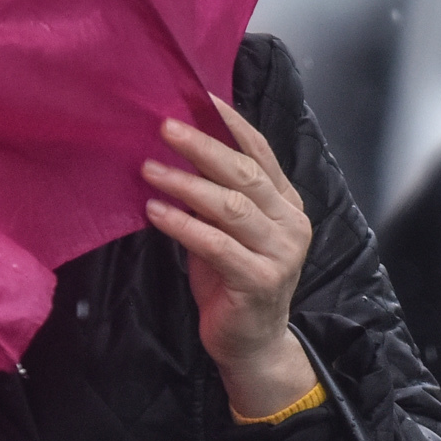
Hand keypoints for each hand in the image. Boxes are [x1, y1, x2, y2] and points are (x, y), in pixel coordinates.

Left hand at [143, 97, 319, 416]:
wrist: (250, 344)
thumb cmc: (232, 281)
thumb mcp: (226, 230)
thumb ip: (216, 195)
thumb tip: (177, 148)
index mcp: (287, 205)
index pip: (261, 153)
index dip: (232, 124)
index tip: (199, 97)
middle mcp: (291, 224)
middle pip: (246, 173)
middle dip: (203, 146)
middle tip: (165, 127)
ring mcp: (280, 254)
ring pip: (231, 206)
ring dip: (186, 184)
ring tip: (149, 169)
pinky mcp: (258, 281)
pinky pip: (216, 244)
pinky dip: (183, 224)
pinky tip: (155, 211)